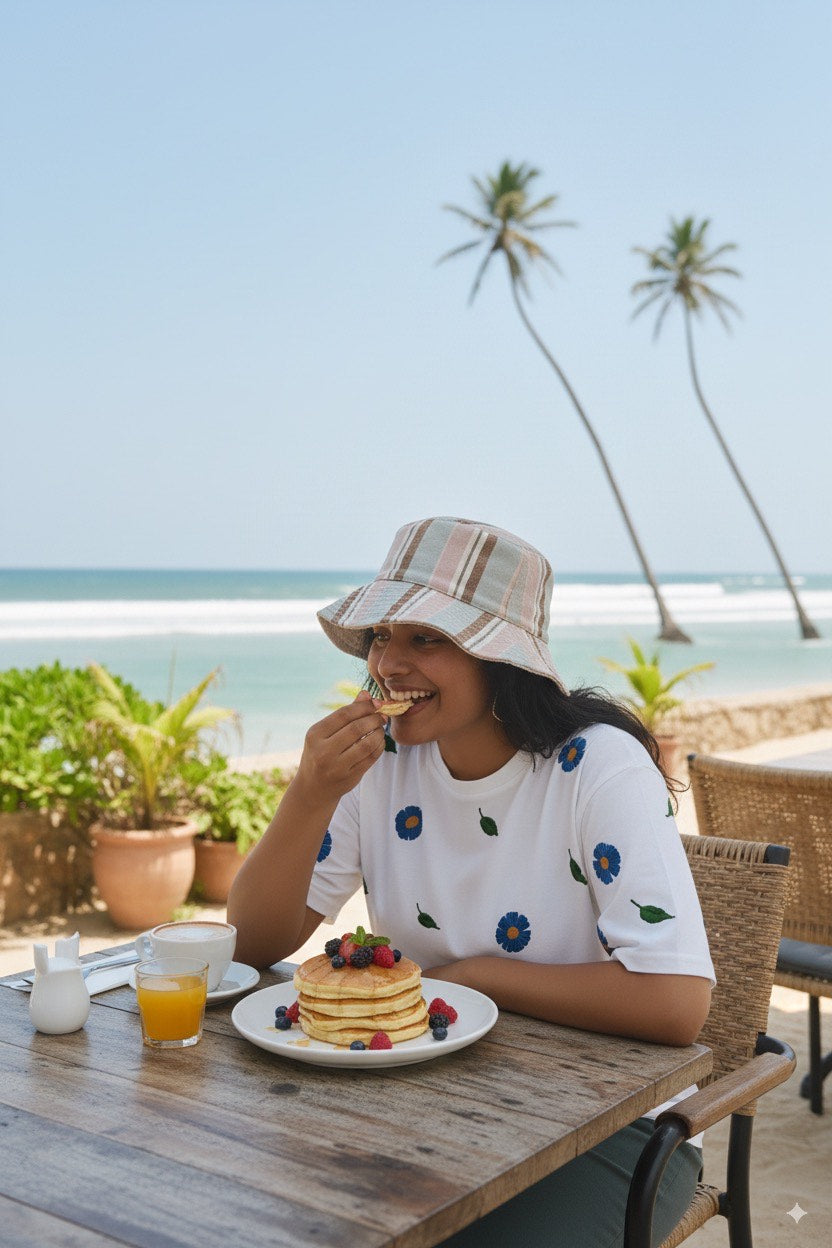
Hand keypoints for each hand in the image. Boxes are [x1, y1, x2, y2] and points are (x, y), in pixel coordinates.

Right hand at [294, 690, 386, 807]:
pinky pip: (371, 758)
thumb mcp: (324, 733)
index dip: (364, 706)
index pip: (344, 715)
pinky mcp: (350, 778)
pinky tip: (379, 741)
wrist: (313, 788)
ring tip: (380, 728)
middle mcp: (323, 751)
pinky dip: (379, 746)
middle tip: (382, 715)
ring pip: (367, 744)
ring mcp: (336, 767)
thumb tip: (366, 694)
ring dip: (379, 732)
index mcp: (314, 735)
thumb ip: (345, 714)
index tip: (377, 702)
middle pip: (356, 728)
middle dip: (374, 718)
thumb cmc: (320, 753)